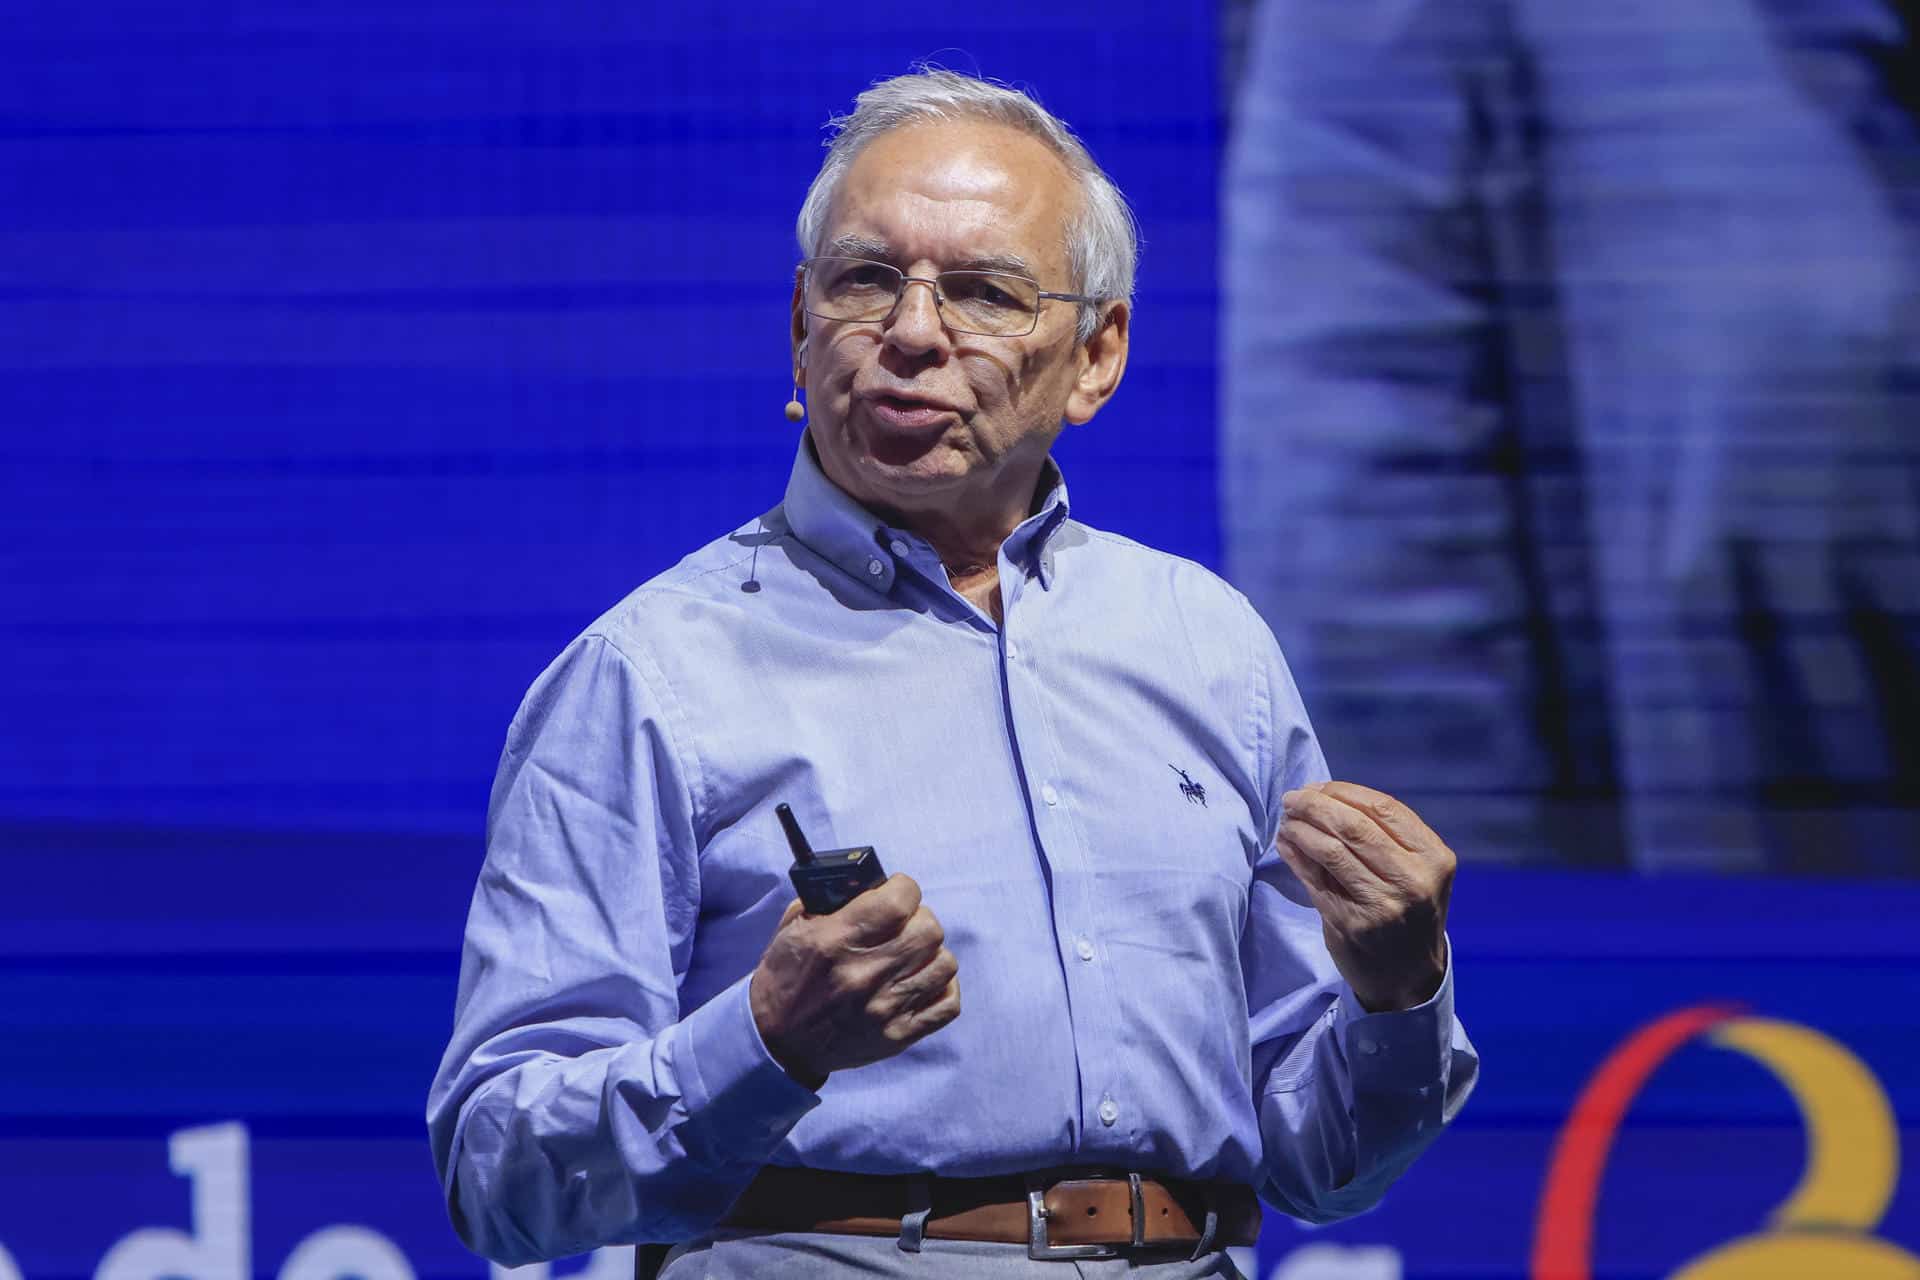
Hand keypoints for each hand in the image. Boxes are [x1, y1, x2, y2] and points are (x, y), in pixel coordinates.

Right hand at [748, 873, 960, 1086]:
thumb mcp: (794, 928)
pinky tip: (922, 981)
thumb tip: (869, 882)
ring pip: (944, 964)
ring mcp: (886, 1009)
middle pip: (929, 930)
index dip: (904, 889)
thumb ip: (831, 899)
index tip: (896, 893)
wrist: (776, 1041)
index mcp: (837, 941)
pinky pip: (948, 1004)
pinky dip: (942, 988)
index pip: (900, 900)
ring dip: (931, 954)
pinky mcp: (898, 1036)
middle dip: (919, 919)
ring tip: (912, 955)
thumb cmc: (786, 978)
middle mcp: (866, 974)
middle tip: (904, 925)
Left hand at [1275, 781, 1454, 1012]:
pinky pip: (1315, 879)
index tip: (1318, 787)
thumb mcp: (1416, 871)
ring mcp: (1383, 903)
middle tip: (1292, 798)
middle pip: (1354, 825)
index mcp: (1434, 857)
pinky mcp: (1352, 923)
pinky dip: (1296, 855)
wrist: (1410, 976)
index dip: (1344, 792)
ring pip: (1331, 849)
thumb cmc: (1410, 913)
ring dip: (1301, 828)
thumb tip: (1324, 795)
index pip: (1384, 807)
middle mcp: (1412, 879)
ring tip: (1287, 819)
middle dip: (1316, 805)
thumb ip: (1384, 836)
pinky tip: (1286, 843)